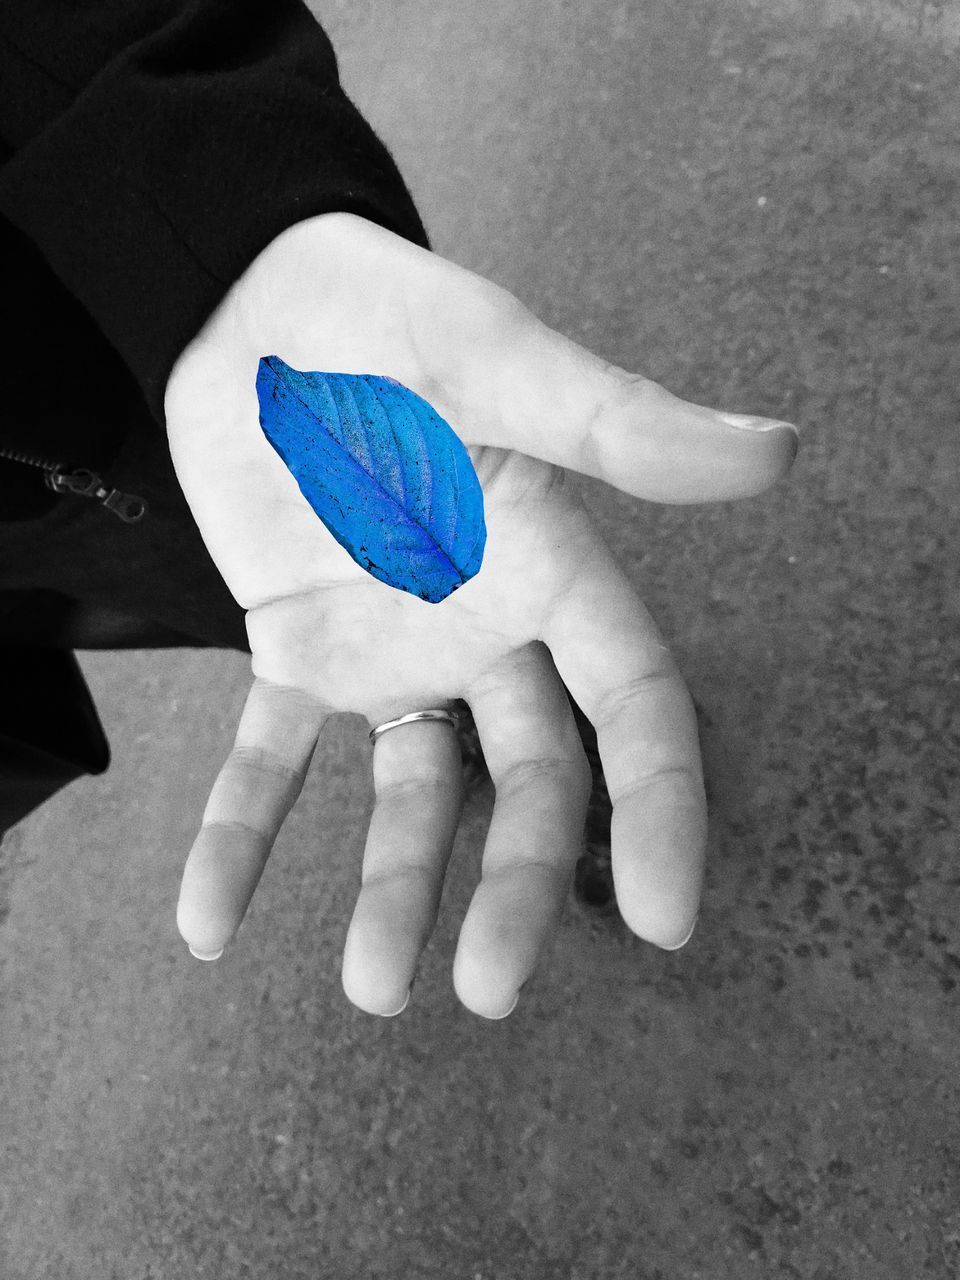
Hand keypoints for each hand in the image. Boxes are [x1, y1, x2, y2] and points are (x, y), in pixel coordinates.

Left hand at [164, 212, 796, 1017]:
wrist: (247, 306)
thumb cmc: (384, 319)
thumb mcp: (495, 365)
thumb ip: (614, 424)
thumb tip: (776, 452)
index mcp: (550, 567)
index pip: (630, 706)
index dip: (657, 808)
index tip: (661, 920)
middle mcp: (485, 627)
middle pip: (525, 779)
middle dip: (516, 882)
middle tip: (487, 991)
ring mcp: (391, 650)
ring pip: (411, 793)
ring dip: (392, 889)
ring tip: (373, 991)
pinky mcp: (295, 653)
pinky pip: (271, 762)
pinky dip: (244, 837)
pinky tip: (210, 923)